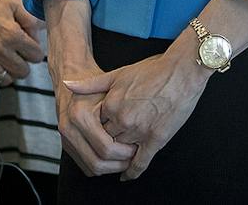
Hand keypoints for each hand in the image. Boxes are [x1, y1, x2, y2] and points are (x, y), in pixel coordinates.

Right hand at [0, 0, 44, 90]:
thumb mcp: (11, 3)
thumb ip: (29, 20)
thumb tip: (36, 36)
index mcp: (13, 35)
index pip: (36, 56)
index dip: (34, 51)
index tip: (28, 48)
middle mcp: (0, 51)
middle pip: (23, 72)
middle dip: (23, 63)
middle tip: (16, 55)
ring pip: (6, 79)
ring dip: (6, 71)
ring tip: (1, 60)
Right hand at [50, 59, 135, 177]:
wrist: (71, 72)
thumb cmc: (93, 79)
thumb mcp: (109, 89)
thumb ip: (123, 112)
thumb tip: (139, 133)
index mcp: (79, 115)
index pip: (107, 149)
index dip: (126, 153)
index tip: (137, 148)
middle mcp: (68, 128)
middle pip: (98, 163)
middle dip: (119, 164)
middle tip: (133, 156)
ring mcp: (65, 137)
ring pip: (92, 168)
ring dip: (111, 168)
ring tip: (125, 157)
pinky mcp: (66, 144)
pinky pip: (85, 166)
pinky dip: (101, 166)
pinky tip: (112, 157)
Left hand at [65, 50, 207, 180]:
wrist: (180, 73)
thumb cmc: (150, 71)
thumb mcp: (116, 74)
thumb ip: (91, 84)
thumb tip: (67, 85)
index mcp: (110, 104)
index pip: (96, 124)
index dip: (99, 126)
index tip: (100, 127)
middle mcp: (122, 119)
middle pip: (108, 138)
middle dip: (108, 140)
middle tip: (111, 141)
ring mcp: (139, 131)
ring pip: (122, 150)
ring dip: (121, 153)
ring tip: (120, 154)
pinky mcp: (156, 139)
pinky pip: (141, 162)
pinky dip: (133, 171)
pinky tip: (127, 176)